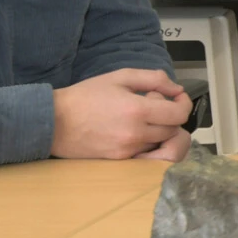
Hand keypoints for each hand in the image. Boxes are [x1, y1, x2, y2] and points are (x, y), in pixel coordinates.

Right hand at [51, 68, 191, 159]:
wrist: (54, 121)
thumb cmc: (86, 96)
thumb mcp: (120, 77)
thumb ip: (153, 79)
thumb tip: (177, 89)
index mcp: (138, 110)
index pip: (179, 114)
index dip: (184, 104)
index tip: (178, 98)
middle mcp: (136, 134)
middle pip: (172, 130)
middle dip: (170, 116)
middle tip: (153, 104)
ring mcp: (128, 150)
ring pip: (160, 143)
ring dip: (159, 130)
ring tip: (141, 118)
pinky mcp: (119, 160)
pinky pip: (145, 152)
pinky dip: (145, 141)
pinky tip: (130, 130)